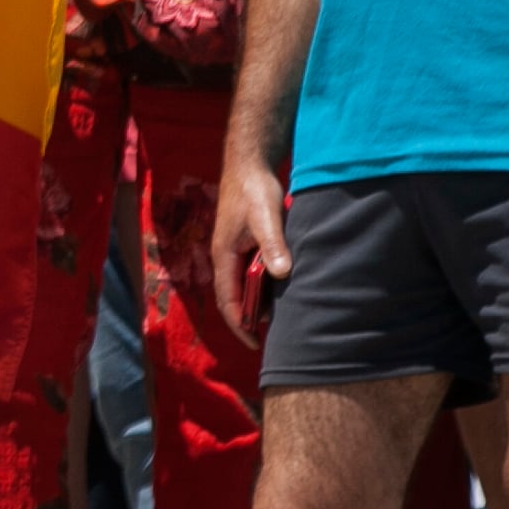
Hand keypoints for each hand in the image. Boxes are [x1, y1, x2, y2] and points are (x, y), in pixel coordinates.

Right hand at [211, 155, 291, 345]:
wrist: (250, 164)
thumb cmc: (254, 190)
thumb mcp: (266, 218)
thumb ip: (273, 245)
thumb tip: (281, 274)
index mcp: (223, 255)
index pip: (227, 300)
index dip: (239, 324)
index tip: (255, 344)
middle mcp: (226, 256)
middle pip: (235, 297)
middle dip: (250, 319)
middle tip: (274, 338)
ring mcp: (236, 250)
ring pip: (245, 285)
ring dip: (260, 302)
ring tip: (282, 320)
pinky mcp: (247, 242)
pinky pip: (254, 272)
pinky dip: (266, 286)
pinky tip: (284, 290)